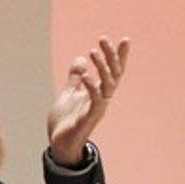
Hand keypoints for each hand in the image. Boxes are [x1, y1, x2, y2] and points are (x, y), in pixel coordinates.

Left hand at [47, 36, 130, 165]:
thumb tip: (80, 59)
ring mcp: (97, 108)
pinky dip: (92, 87)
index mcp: (98, 92)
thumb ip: (76, 78)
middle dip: (110, 56)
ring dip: (102, 67)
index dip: (119, 56)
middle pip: (113, 74)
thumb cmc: (66, 121)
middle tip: (103, 39)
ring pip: (107, 85)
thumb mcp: (69, 94)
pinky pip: (95, 101)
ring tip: (93, 51)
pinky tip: (86, 76)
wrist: (59, 144)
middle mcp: (102, 99)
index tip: (124, 39)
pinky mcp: (89, 118)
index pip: (112, 71)